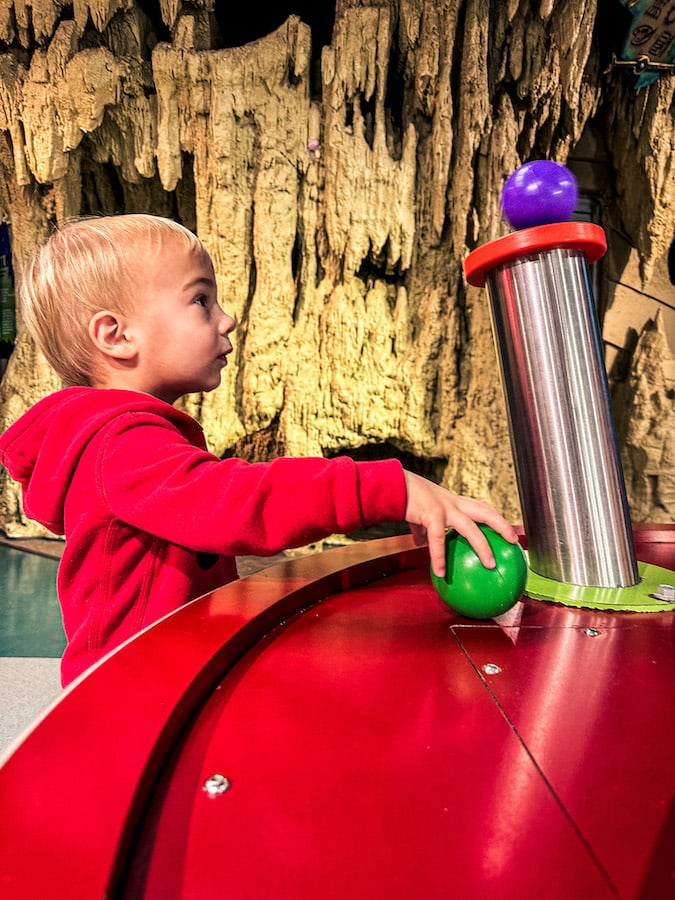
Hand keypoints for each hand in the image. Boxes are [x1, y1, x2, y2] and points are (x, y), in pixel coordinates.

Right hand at [403, 470, 518, 576]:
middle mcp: (454, 503)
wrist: (393, 485)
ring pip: (470, 527)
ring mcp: (445, 508)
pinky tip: (440, 572)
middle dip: (502, 525)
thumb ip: (423, 530)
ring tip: (491, 564)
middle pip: (486, 512)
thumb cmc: (406, 497)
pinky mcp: (431, 515)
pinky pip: (438, 540)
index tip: (510, 531)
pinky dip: (439, 557)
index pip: (482, 508)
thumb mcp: (420, 514)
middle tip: (514, 541)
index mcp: (454, 502)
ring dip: (483, 546)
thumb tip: (421, 544)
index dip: (497, 518)